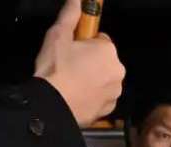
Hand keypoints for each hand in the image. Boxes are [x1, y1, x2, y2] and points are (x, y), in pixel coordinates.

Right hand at [33, 0, 124, 126]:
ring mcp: (116, 91)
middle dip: (91, 61)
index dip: (85, 44)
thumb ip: (70, 15)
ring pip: (105, 79)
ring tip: (72, 82)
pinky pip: (102, 96)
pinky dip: (93, 95)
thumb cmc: (56, 67)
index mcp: (109, 50)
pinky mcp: (110, 108)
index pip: (101, 41)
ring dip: (93, 78)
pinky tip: (77, 95)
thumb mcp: (58, 35)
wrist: (52, 104)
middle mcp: (118, 70)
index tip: (72, 49)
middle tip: (69, 66)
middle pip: (105, 61)